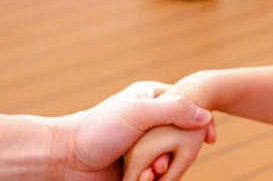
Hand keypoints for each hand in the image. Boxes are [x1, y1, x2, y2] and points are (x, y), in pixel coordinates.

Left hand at [53, 81, 213, 180]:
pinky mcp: (133, 169)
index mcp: (150, 99)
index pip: (185, 109)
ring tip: (147, 174)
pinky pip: (154, 177)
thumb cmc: (97, 129)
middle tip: (161, 163)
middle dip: (175, 154)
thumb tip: (205, 115)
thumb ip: (174, 110)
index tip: (210, 136)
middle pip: (178, 138)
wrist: (63, 159)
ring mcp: (140, 147)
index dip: (200, 122)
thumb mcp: (139, 112)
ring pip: (167, 159)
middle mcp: (148, 123)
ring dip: (162, 171)